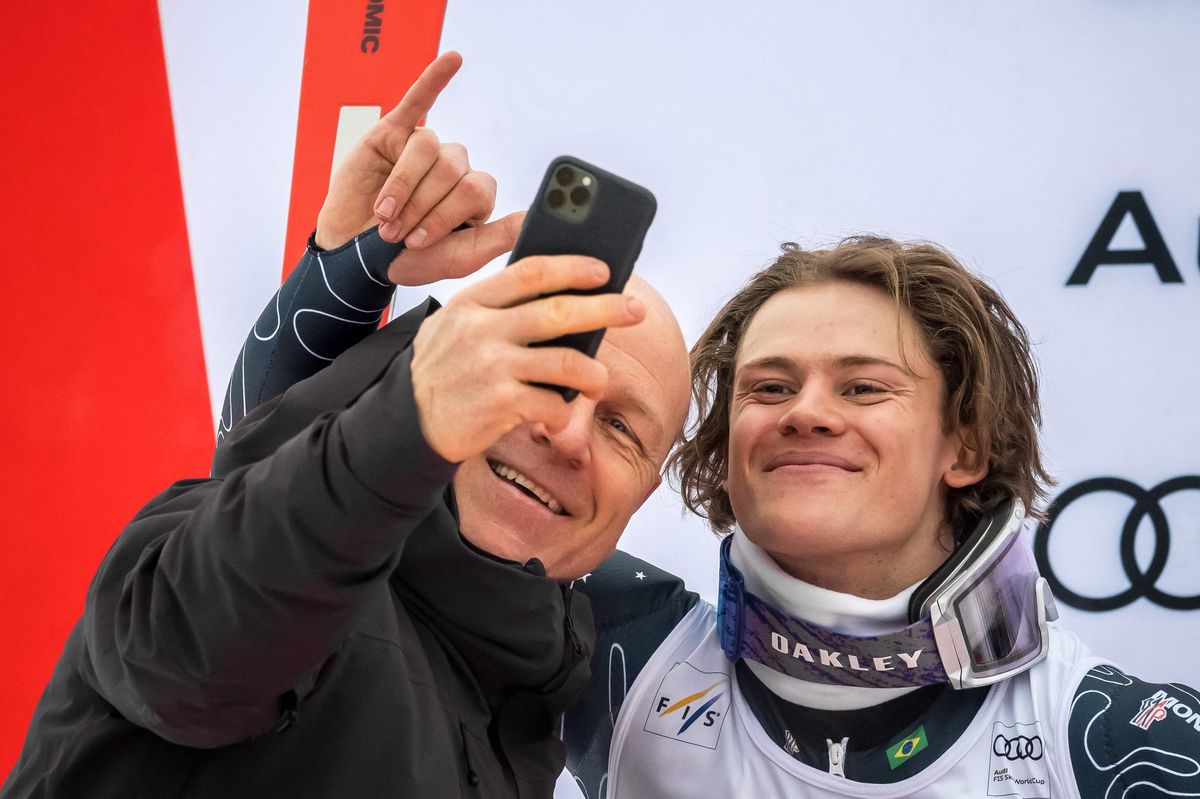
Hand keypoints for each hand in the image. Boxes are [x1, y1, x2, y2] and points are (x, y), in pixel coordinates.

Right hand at [315, 51, 519, 285]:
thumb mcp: (457, 259)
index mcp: (474, 196)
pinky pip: (418, 100)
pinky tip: (452, 61)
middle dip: (420, 206)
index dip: (446, 216)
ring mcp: (425, 150)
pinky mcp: (394, 133)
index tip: (418, 243)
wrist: (353, 255)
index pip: (476, 190)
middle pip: (453, 169)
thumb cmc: (405, 258)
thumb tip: (534, 220)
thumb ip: (496, 238)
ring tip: (383, 214)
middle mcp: (454, 168)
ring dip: (402, 187)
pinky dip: (435, 79)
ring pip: (428, 149)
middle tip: (395, 233)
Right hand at [411, 256, 645, 462]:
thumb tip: (560, 292)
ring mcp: (491, 367)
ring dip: (594, 373)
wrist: (406, 421)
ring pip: (567, 362)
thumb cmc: (443, 368)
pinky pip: (553, 404)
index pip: (531, 272)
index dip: (573, 267)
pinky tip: (557, 414)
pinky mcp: (499, 404)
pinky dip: (563, 412)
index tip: (604, 270)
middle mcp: (481, 329)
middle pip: (558, 311)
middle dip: (606, 309)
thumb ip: (496, 306)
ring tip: (599, 380)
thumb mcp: (455, 323)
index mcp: (472, 301)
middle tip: (636, 310)